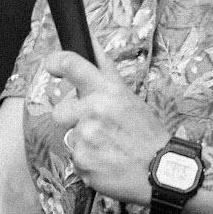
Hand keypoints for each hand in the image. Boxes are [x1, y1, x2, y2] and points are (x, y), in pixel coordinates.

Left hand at [43, 49, 169, 203]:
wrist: (161, 170)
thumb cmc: (147, 134)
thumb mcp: (128, 97)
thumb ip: (105, 72)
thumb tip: (90, 42)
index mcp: (107, 91)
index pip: (72, 65)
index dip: (56, 62)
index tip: (51, 65)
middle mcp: (93, 111)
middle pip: (58, 112)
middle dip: (71, 120)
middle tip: (95, 128)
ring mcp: (85, 138)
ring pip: (69, 138)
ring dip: (83, 144)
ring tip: (107, 148)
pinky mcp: (82, 162)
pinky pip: (75, 160)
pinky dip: (87, 162)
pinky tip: (106, 161)